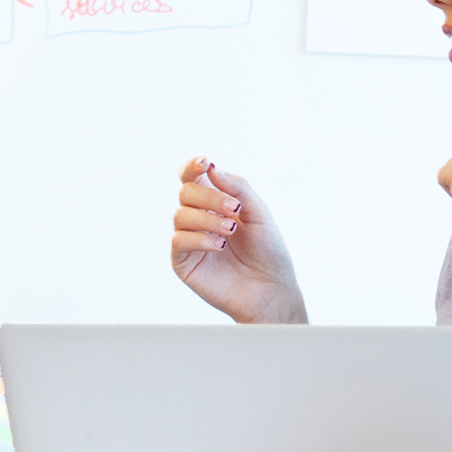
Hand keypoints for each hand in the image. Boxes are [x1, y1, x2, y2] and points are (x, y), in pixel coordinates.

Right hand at [169, 157, 306, 323]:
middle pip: (186, 192)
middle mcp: (199, 218)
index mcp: (215, 203)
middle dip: (210, 196)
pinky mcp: (184, 262)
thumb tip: (210, 168)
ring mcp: (190, 240)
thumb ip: (237, 187)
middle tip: (236, 209)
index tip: (204, 162)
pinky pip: (179, 241)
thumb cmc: (268, 251)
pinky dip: (199, 238)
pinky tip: (220, 245)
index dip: (192, 167)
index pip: (193, 178)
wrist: (272, 289)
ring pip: (180, 215)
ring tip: (231, 230)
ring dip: (207, 219)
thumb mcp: (259, 212)